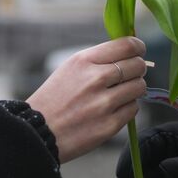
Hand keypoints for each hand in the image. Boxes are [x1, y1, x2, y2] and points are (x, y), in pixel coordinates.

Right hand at [28, 36, 146, 162]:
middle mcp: (96, 79)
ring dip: (133, 89)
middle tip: (129, 75)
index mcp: (84, 61)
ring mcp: (104, 103)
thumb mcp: (71, 68)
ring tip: (119, 93)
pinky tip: (112, 109)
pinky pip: (133, 109)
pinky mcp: (109, 125)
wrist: (38, 132)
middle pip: (137, 66)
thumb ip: (99, 59)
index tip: (138, 51)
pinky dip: (127, 108)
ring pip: (139, 87)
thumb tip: (131, 53)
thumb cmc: (55, 98)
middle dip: (137, 69)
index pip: (126, 45)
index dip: (137, 47)